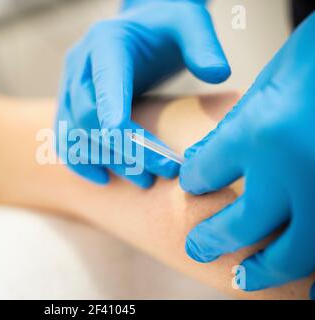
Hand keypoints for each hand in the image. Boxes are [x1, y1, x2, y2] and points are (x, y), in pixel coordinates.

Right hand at [56, 0, 229, 186]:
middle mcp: (80, 65)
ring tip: (145, 180)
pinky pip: (64, 139)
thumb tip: (218, 74)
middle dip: (125, 149)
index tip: (137, 150)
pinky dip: (80, 162)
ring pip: (74, 133)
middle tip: (163, 171)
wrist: (141, 30)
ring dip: (107, 161)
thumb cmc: (165, 27)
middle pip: (89, 117)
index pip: (104, 85)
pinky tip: (105, 178)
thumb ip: (202, 43)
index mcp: (105, 43)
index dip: (114, 118)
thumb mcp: (188, 22)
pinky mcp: (69, 104)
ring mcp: (69, 86)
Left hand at [180, 13, 314, 294]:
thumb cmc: (311, 62)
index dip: (194, 181)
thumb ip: (229, 132)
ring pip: (293, 252)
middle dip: (213, 240)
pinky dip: (312, 268)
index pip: (204, 174)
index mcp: (260, 135)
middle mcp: (293, 171)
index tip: (193, 184)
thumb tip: (197, 162)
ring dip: (264, 270)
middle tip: (196, 248)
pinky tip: (300, 278)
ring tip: (242, 278)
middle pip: (241, 225)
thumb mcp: (263, 89)